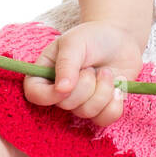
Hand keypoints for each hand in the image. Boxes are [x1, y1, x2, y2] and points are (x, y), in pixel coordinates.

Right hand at [22, 20, 142, 126]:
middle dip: (85, 85)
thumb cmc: (92, 37)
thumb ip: (66, 63)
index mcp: (46, 73)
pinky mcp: (101, 109)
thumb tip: (62, 89)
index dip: (49, 96)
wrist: (120, 40)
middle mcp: (60, 92)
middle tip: (91, 67)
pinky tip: (117, 88)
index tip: (66, 86)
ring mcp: (81, 102)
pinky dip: (115, 103)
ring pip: (87, 112)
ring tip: (106, 72)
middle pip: (65, 105)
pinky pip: (105, 119)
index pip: (35, 95)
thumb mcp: (75, 42)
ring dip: (102, 90)